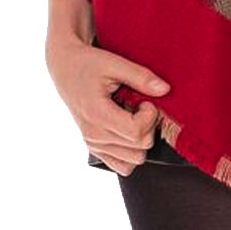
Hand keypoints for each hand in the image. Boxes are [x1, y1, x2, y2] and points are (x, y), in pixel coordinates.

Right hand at [45, 34, 171, 176]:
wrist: (65, 69)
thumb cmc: (88, 64)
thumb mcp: (114, 63)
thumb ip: (141, 77)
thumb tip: (165, 90)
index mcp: (98, 115)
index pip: (137, 132)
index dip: (150, 116)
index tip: (144, 100)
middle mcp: (94, 136)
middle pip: (140, 147)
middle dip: (148, 125)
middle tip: (139, 104)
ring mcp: (94, 145)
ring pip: (135, 160)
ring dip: (140, 138)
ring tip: (131, 115)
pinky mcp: (95, 148)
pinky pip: (123, 166)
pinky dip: (131, 151)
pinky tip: (127, 129)